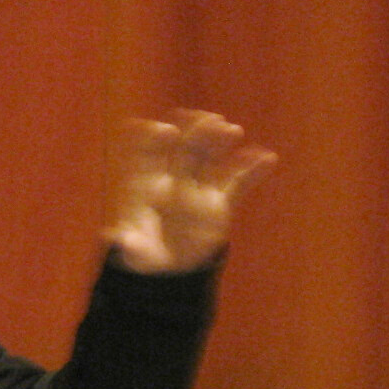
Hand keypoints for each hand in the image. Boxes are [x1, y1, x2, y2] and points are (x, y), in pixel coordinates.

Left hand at [103, 110, 276, 273]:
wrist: (170, 268)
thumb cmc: (146, 254)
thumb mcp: (136, 252)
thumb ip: (131, 245)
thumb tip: (120, 241)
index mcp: (148, 185)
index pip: (149, 155)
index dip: (155, 140)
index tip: (165, 130)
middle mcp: (174, 181)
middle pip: (184, 150)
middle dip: (196, 133)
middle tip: (209, 120)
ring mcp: (198, 189)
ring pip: (210, 159)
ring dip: (220, 142)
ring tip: (233, 130)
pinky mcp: (220, 203)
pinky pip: (237, 183)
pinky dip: (252, 170)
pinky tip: (267, 158)